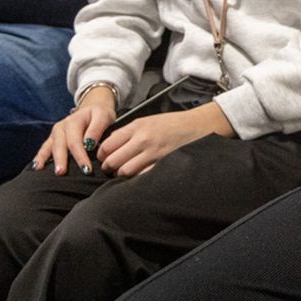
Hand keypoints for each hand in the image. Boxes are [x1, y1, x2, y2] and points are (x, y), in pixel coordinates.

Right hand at [33, 86, 117, 175]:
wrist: (93, 110)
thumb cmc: (100, 116)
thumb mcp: (103, 116)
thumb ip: (97, 128)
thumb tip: (89, 144)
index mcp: (74, 121)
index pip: (76, 142)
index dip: (80, 157)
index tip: (87, 170)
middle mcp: (61, 127)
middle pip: (59, 145)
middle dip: (60, 160)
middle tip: (61, 173)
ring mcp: (55, 134)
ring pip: (49, 147)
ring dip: (45, 159)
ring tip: (41, 171)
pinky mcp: (52, 140)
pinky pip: (44, 149)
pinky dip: (39, 158)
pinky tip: (35, 168)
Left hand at [96, 101, 234, 176]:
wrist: (198, 125)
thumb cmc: (174, 124)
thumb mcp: (148, 121)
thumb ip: (129, 132)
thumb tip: (109, 146)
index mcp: (137, 126)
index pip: (107, 144)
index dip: (102, 154)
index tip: (104, 158)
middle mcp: (143, 139)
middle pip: (112, 159)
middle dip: (108, 167)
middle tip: (110, 169)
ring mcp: (153, 153)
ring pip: (124, 170)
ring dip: (121, 175)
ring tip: (124, 173)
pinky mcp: (162, 163)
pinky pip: (141, 176)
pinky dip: (136, 179)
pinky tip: (138, 177)